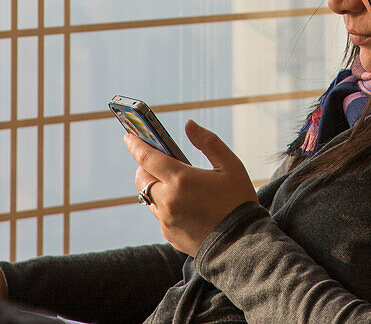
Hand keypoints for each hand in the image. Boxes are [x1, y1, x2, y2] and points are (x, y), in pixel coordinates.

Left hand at [125, 119, 258, 256]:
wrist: (242, 244)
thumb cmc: (238, 201)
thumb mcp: (230, 165)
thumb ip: (208, 142)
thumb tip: (189, 125)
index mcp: (182, 180)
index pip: (148, 158)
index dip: (136, 144)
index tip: (129, 136)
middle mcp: (168, 201)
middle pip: (142, 178)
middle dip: (145, 166)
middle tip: (159, 159)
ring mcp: (166, 220)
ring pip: (148, 196)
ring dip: (155, 185)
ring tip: (175, 181)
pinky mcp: (169, 235)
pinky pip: (159, 214)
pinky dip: (165, 203)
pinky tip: (185, 202)